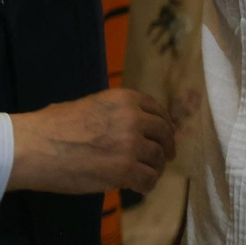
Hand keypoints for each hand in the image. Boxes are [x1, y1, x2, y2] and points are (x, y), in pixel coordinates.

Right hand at [9, 89, 174, 195]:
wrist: (33, 147)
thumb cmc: (53, 127)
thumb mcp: (92, 105)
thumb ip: (116, 113)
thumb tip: (132, 124)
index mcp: (126, 99)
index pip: (157, 111)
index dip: (165, 124)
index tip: (166, 134)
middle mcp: (134, 119)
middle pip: (163, 134)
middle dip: (167, 146)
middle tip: (168, 157)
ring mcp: (131, 144)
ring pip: (157, 158)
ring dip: (155, 168)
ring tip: (149, 176)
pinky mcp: (124, 169)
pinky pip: (147, 179)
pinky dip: (147, 185)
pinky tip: (142, 188)